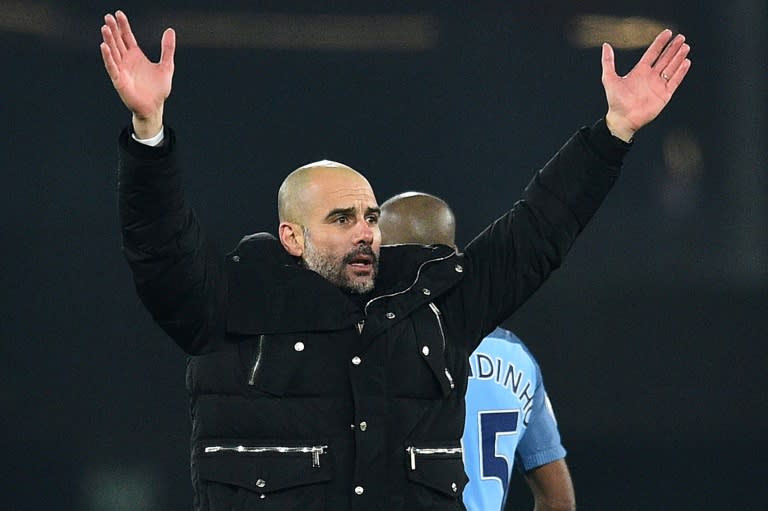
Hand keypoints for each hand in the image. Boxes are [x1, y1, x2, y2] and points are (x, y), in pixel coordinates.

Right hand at [100, 10, 174, 137]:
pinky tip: (104, 47)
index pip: (127, 37)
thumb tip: (170, 30)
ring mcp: (121, 70)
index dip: (123, 26)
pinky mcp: (119, 80)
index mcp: (136, 55)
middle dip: (113, 30)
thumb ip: (167, 49)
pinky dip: (108, 57)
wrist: (155, 107)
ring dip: (108, 40)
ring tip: (105, 28)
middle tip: (108, 17)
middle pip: (118, 41)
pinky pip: (112, 67)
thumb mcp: (167, 66)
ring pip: (113, 52)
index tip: (118, 13)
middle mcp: (126, 61)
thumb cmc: (159, 89)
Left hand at [601, 29, 690, 141]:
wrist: (622, 119)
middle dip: (673, 48)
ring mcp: (658, 85)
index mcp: (640, 71)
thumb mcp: (609, 78)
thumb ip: (608, 62)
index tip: (668, 33)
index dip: (660, 43)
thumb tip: (605, 45)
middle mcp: (650, 77)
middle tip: (681, 37)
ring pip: (671, 67)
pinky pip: (674, 81)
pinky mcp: (664, 95)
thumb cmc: (615, 101)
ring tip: (685, 46)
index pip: (652, 53)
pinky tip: (686, 62)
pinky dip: (680, 72)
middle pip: (665, 58)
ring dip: (678, 57)